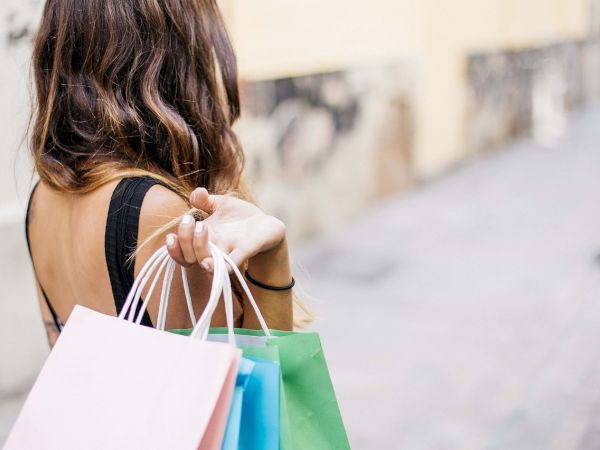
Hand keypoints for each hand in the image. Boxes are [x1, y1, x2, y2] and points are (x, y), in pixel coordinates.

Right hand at [165, 188, 286, 271]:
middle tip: (191, 220)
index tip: (171, 236)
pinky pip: (230, 264)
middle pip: (189, 257)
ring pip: (206, 261)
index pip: (181, 250)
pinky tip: (212, 263)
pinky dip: (221, 266)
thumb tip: (196, 193)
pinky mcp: (244, 252)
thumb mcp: (221, 204)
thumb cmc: (240, 217)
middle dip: (185, 239)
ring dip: (199, 248)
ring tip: (202, 227)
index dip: (173, 248)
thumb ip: (206, 200)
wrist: (266, 225)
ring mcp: (227, 252)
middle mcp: (212, 249)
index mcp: (203, 238)